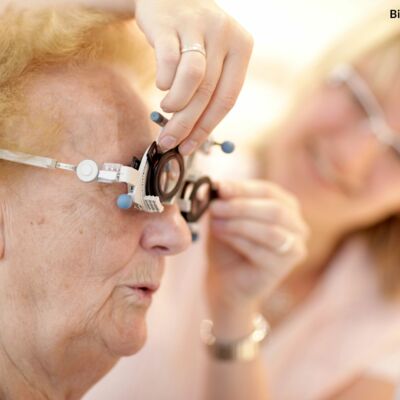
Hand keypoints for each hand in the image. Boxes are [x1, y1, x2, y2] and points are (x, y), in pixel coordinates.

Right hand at [134, 0, 252, 154]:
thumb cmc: (193, 38)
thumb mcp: (213, 57)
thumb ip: (211, 90)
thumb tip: (193, 136)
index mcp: (242, 48)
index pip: (227, 99)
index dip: (206, 128)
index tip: (188, 147)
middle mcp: (225, 34)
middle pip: (208, 92)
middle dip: (186, 124)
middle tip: (169, 141)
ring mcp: (198, 25)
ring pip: (193, 78)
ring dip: (177, 104)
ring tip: (166, 109)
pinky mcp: (170, 23)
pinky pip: (168, 61)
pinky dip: (164, 81)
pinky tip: (161, 86)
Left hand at [207, 180, 308, 318]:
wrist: (225, 280)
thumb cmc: (227, 245)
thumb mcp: (224, 217)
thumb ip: (225, 201)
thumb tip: (219, 185)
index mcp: (285, 206)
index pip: (268, 191)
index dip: (243, 188)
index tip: (220, 186)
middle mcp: (296, 225)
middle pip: (274, 209)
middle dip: (241, 206)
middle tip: (215, 206)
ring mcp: (295, 247)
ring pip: (270, 230)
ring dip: (239, 223)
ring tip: (215, 222)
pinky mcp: (284, 267)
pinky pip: (261, 250)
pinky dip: (238, 239)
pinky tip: (220, 234)